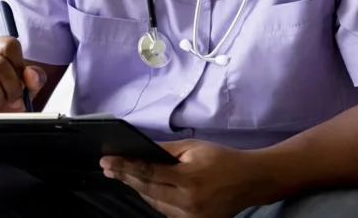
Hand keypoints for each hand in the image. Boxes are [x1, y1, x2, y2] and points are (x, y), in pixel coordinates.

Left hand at [100, 140, 268, 217]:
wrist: (251, 180)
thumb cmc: (221, 159)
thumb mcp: (192, 148)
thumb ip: (163, 151)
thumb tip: (137, 150)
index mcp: (189, 179)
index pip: (147, 172)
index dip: (124, 166)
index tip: (105, 161)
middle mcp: (189, 202)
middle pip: (147, 190)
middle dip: (125, 177)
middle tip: (107, 167)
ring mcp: (192, 217)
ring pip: (154, 203)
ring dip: (137, 189)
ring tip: (121, 175)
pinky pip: (166, 211)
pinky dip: (153, 199)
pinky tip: (143, 187)